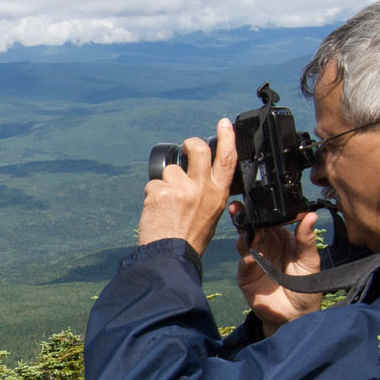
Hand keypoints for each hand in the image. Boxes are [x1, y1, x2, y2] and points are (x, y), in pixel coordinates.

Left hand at [138, 117, 238, 256]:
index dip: (227, 138)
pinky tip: (156, 212)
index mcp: (218, 195)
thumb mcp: (211, 214)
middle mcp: (202, 189)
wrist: (171, 256)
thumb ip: (208, 193)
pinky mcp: (162, 193)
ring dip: (165, 183)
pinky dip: (152, 196)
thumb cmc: (190, 239)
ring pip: (170, 171)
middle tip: (185, 146)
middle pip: (198, 150)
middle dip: (190, 143)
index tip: (224, 124)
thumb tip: (200, 176)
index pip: (227, 159)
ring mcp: (182, 189)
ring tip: (166, 204)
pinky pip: (153, 185)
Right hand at [235, 210, 323, 334]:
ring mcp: (253, 261)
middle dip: (244, 217)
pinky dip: (247, 261)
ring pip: (244, 243)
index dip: (263, 210)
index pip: (268, 219)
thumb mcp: (310, 260)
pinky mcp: (246, 277)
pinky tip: (252, 258)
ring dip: (245, 236)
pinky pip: (244, 266)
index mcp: (279, 238)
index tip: (261, 199)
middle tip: (240, 207)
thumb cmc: (306, 286)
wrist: (297, 314)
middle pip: (250, 227)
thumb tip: (311, 215)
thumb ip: (307, 239)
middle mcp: (264, 246)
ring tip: (251, 233)